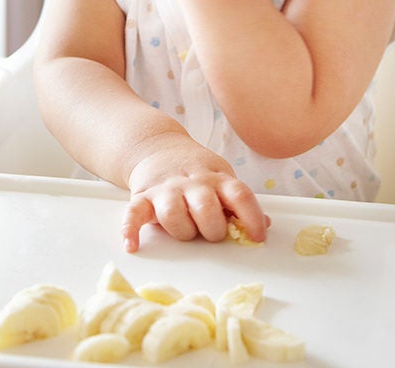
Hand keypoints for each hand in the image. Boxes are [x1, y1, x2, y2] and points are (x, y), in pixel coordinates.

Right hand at [121, 134, 267, 251]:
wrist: (157, 148)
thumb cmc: (196, 171)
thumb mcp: (221, 178)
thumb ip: (238, 202)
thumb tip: (264, 224)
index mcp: (217, 178)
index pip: (239, 195)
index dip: (251, 217)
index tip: (258, 236)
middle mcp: (192, 183)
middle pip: (206, 209)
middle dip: (212, 230)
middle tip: (212, 232)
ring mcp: (166, 190)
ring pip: (173, 214)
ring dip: (181, 231)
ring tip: (185, 231)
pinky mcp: (142, 197)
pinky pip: (134, 214)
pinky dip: (130, 230)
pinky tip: (133, 245)